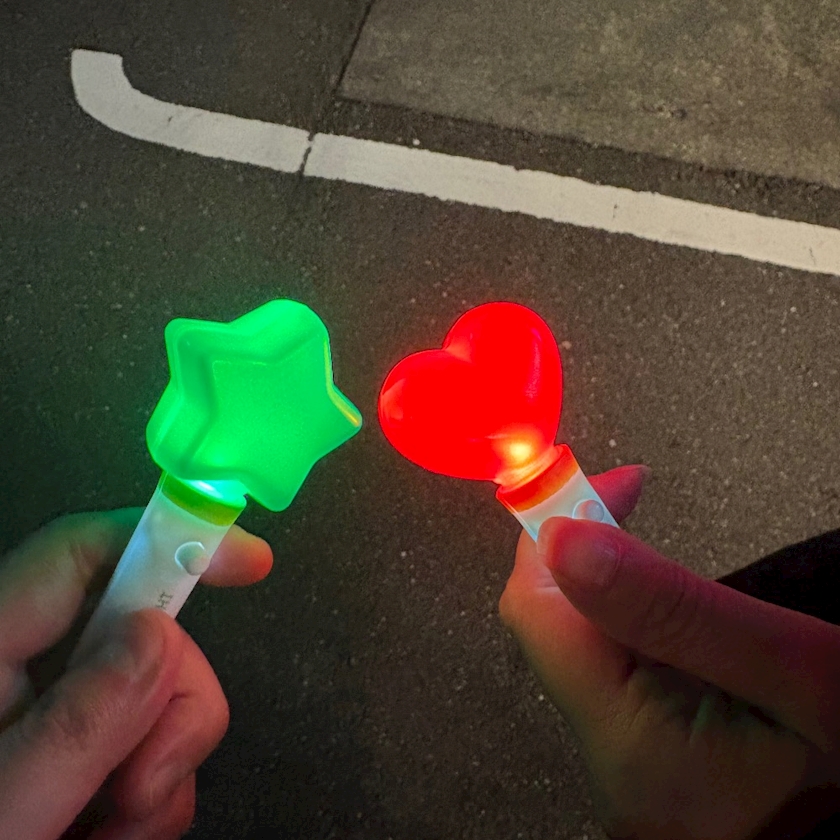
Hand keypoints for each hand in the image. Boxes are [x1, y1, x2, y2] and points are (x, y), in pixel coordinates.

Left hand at [0, 509, 272, 839]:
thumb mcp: (1, 814)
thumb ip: (72, 727)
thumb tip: (156, 635)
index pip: (86, 552)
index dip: (169, 536)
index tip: (249, 563)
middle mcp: (30, 667)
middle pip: (147, 631)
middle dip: (175, 706)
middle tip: (145, 787)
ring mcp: (62, 711)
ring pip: (164, 694)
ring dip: (163, 768)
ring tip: (115, 830)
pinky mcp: (85, 749)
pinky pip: (157, 746)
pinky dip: (155, 793)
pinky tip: (117, 829)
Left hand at [500, 466, 839, 839]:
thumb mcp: (792, 671)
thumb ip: (677, 608)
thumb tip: (566, 538)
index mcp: (629, 742)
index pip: (536, 612)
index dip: (551, 528)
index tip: (594, 480)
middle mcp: (605, 755)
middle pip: (543, 621)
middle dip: (570, 541)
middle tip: (621, 493)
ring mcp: (616, 750)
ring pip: (566, 632)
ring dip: (591, 569)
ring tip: (627, 517)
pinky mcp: (632, 738)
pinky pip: (596, 651)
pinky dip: (611, 600)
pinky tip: (642, 584)